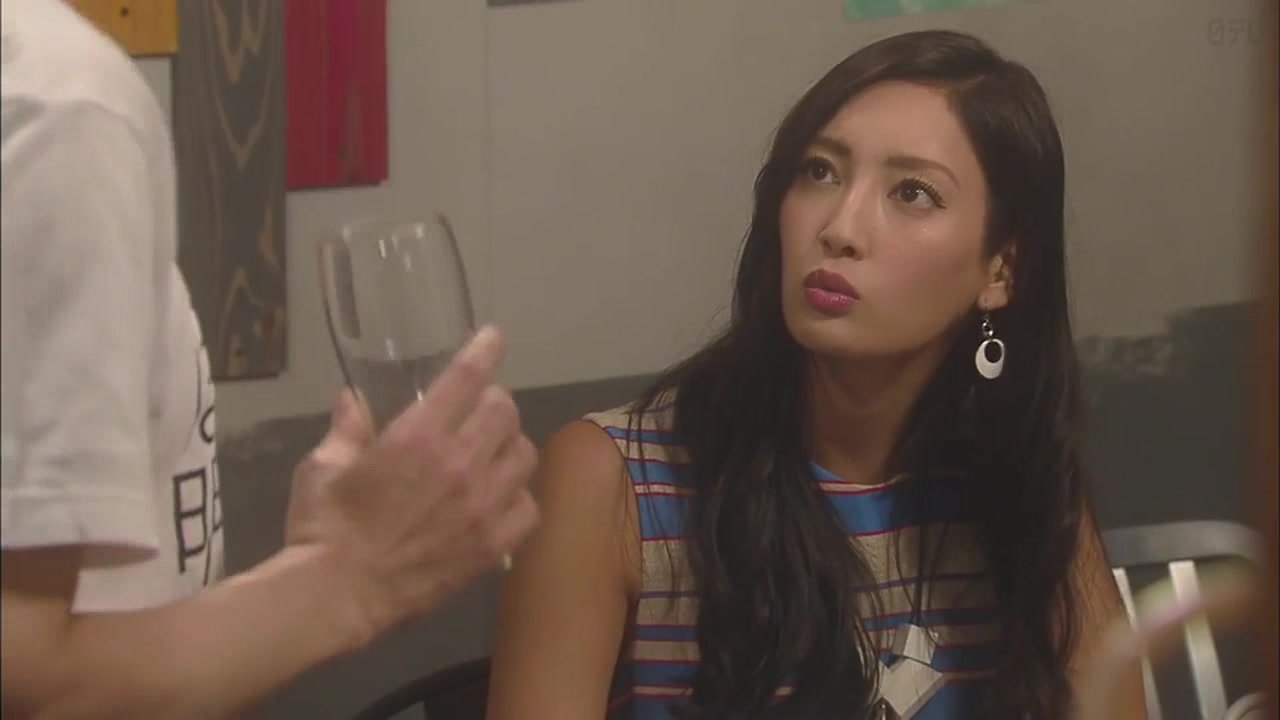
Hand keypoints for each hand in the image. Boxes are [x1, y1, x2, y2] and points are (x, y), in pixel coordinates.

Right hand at [284, 326, 539, 642]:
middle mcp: (459, 464)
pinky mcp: (492, 544)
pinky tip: (502, 499)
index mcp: (417, 436)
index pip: (466, 377)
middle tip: (478, 412)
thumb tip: (351, 398)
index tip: (493, 337)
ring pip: (523, 455)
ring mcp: (481, 506)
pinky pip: (529, 508)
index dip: (484, 350)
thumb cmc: (324, 526)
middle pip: (504, 411)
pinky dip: (519, 498)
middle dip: (493, 403)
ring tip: (493, 453)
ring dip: (509, 446)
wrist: (336, 595)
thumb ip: (346, 428)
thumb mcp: (323, 466)